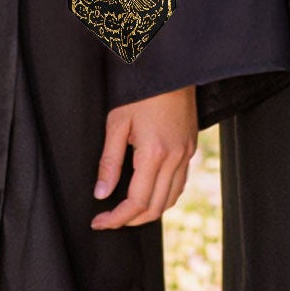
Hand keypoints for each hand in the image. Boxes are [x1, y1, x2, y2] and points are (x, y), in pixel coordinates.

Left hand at [91, 84, 198, 229]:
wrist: (171, 68)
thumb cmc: (141, 91)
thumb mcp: (117, 123)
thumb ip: (109, 162)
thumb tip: (101, 193)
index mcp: (155, 153)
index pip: (136, 202)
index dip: (116, 218)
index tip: (99, 222)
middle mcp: (175, 158)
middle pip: (155, 207)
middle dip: (131, 220)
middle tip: (109, 219)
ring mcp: (186, 153)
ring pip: (171, 199)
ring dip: (149, 211)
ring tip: (127, 211)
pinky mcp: (191, 147)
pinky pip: (180, 183)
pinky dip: (164, 196)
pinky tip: (149, 192)